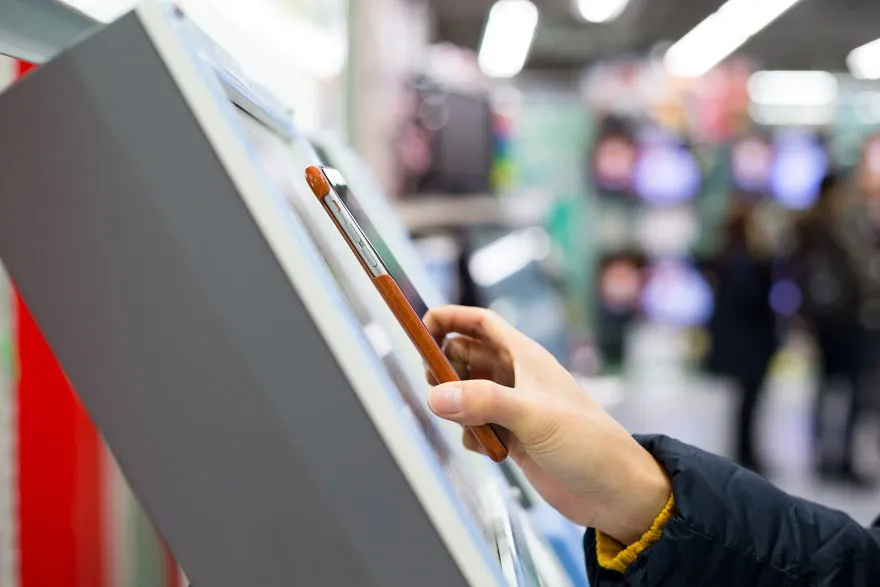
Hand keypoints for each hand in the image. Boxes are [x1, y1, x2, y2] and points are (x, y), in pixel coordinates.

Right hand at [424, 306, 670, 544]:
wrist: (614, 492)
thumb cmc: (589, 443)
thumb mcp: (533, 416)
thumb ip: (484, 402)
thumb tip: (437, 396)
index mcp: (526, 358)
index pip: (481, 323)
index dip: (451, 318)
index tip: (422, 325)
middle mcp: (517, 378)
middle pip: (467, 356)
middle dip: (445, 365)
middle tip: (434, 384)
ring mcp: (514, 408)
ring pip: (467, 393)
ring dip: (456, 405)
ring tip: (462, 421)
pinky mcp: (512, 438)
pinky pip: (476, 426)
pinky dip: (469, 434)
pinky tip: (484, 448)